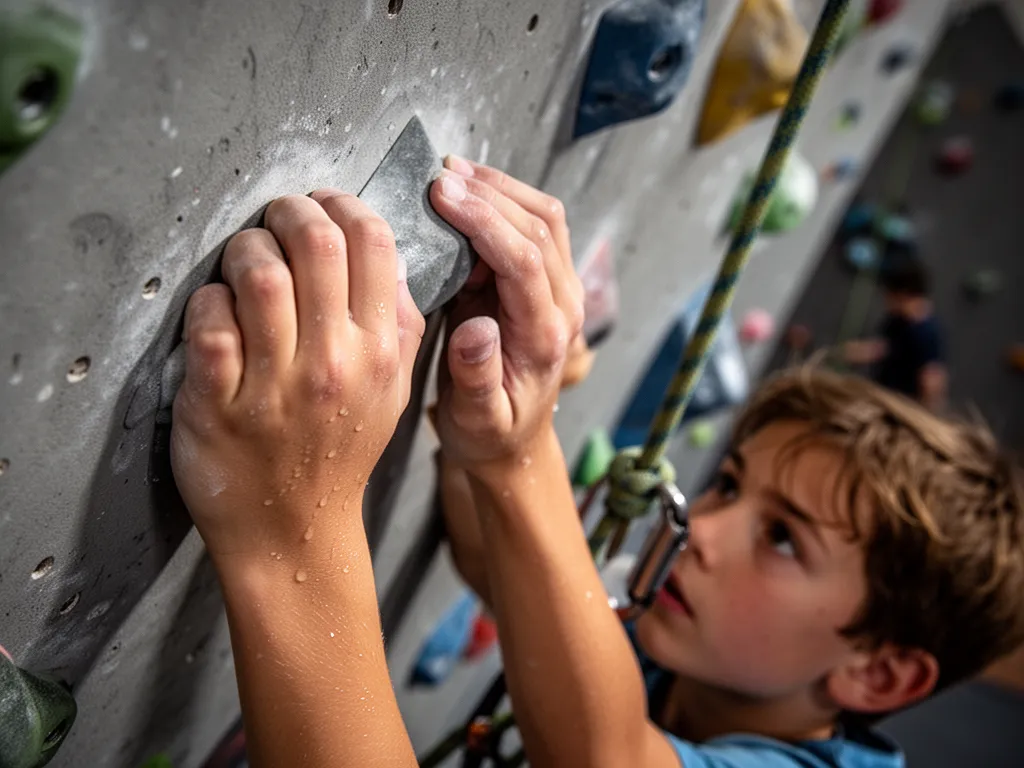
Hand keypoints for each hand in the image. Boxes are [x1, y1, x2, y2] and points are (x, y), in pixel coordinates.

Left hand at [170, 191, 424, 567]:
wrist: (294, 529)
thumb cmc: (339, 454)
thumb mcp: (394, 392)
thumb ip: (402, 325)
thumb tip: (389, 257)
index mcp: (379, 353)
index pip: (373, 244)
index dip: (344, 205)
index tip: (324, 203)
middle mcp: (333, 365)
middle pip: (315, 245)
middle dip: (289, 213)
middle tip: (276, 218)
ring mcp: (274, 387)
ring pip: (259, 276)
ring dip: (245, 250)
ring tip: (244, 257)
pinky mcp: (218, 404)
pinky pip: (209, 324)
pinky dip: (207, 300)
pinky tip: (216, 307)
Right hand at [429, 157, 583, 477]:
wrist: (513, 441)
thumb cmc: (489, 431)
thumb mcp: (477, 419)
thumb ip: (477, 377)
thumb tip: (475, 330)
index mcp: (544, 339)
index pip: (524, 262)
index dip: (484, 221)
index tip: (443, 196)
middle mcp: (563, 308)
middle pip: (540, 229)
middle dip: (489, 194)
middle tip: (439, 178)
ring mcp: (561, 292)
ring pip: (545, 219)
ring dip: (500, 188)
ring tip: (452, 172)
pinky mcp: (547, 282)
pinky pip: (536, 226)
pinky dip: (505, 198)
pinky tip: (470, 189)